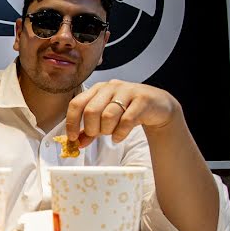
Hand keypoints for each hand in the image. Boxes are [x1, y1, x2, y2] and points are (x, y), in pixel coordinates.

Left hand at [65, 79, 181, 145]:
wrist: (157, 105)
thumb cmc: (127, 111)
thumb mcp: (105, 119)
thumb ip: (89, 130)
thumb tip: (75, 143)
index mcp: (97, 89)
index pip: (77, 103)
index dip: (72, 122)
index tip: (72, 137)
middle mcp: (110, 87)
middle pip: (91, 111)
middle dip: (92, 129)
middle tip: (98, 135)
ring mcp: (127, 91)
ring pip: (108, 116)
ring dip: (108, 130)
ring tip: (112, 132)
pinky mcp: (142, 99)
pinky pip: (126, 120)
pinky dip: (120, 133)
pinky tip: (120, 135)